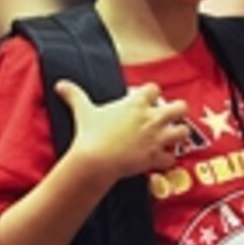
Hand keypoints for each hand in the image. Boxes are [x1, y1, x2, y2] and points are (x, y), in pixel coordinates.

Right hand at [54, 80, 188, 183]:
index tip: (146, 100)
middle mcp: (151, 118)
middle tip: (169, 116)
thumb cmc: (90, 134)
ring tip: (169, 136)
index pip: (154, 89)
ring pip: (183, 132)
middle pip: (180, 107)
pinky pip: (171, 158)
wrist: (95, 160)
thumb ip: (74, 95)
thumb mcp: (83, 111)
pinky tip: (159, 158)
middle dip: (177, 111)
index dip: (152, 94)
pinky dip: (167, 159)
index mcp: (136, 104)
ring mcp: (156, 138)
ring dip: (178, 134)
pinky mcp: (155, 157)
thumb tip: (60, 84)